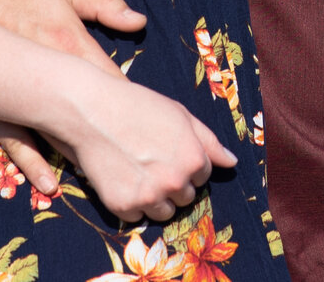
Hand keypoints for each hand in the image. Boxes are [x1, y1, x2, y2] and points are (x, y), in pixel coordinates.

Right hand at [0, 0, 231, 217]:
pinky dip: (34, 164)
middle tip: (137, 159)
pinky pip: (18, 143)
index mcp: (69, 44)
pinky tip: (50, 183)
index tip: (153, 121)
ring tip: (105, 179)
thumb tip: (138, 22)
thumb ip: (104, 4)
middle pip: (89, 114)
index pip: (110, 81)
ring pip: (57, 133)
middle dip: (114, 136)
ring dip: (81, 155)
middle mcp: (48, 75)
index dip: (133, 104)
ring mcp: (21, 96)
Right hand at [0, 59, 235, 225]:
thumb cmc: (138, 106)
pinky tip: (122, 178)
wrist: (91, 111)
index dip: (186, 161)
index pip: (203, 175)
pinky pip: (138, 217)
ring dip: (156, 198)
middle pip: (186, 197)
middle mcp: (175, 182)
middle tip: (151, 160)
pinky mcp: (123, 207)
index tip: (167, 148)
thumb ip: (209, 141)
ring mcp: (148, 197)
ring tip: (138, 170)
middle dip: (174, 182)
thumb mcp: (180, 115)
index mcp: (194, 159)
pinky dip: (132, 203)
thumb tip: (232, 163)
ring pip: (164, 212)